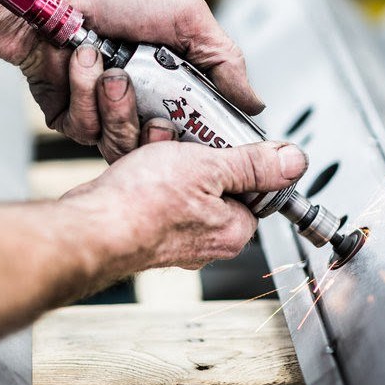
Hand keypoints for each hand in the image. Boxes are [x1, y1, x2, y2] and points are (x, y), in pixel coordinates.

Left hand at [20, 0, 264, 162]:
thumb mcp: (187, 19)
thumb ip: (224, 61)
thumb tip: (255, 103)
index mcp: (171, 85)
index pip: (194, 132)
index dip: (195, 138)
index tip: (192, 130)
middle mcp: (139, 102)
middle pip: (156, 148)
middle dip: (150, 124)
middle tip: (147, 100)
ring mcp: (103, 112)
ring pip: (117, 143)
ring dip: (111, 102)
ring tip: (103, 63)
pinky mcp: (69, 117)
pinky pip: (82, 130)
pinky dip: (81, 94)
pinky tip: (75, 63)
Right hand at [61, 141, 307, 269]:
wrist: (90, 225)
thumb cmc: (142, 205)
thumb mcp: (210, 167)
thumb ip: (254, 164)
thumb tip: (293, 162)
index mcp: (232, 231)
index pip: (253, 189)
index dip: (235, 158)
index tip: (218, 143)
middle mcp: (204, 241)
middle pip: (214, 183)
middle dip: (195, 154)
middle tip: (181, 144)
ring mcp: (170, 237)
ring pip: (180, 184)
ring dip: (167, 158)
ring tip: (153, 149)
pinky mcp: (141, 229)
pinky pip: (152, 191)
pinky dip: (144, 172)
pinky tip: (135, 164)